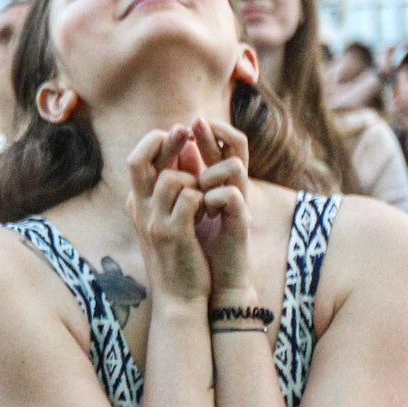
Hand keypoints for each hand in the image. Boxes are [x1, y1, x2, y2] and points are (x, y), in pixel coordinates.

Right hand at [125, 127, 209, 302]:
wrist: (179, 298)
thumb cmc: (179, 257)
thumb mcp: (166, 221)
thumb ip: (170, 190)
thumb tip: (181, 154)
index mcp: (137, 204)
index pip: (136, 160)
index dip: (156, 141)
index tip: (179, 135)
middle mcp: (139, 211)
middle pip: (139, 160)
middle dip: (165, 141)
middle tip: (186, 130)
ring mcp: (154, 222)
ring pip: (171, 178)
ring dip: (193, 179)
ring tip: (203, 195)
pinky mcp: (174, 234)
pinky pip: (190, 197)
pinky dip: (204, 197)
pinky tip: (210, 209)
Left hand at [185, 117, 254, 298]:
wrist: (213, 285)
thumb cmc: (199, 247)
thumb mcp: (185, 210)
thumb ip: (182, 186)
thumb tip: (166, 159)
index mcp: (219, 185)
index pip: (219, 147)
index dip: (206, 132)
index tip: (185, 125)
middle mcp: (233, 189)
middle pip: (236, 146)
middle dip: (214, 132)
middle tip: (196, 121)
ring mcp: (240, 204)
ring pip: (234, 167)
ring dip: (210, 173)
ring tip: (198, 191)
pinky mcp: (241, 222)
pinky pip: (231, 196)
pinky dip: (214, 199)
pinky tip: (206, 213)